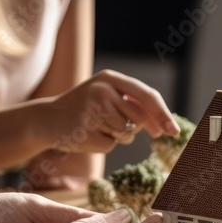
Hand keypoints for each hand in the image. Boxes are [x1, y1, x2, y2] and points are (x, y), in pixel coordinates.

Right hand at [45, 69, 179, 151]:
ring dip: (118, 137)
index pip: (147, 96)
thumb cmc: (84, 109)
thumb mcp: (107, 96)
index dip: (163, 115)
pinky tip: (88, 135)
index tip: (174, 131)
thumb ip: (134, 104)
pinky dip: (103, 145)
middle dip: (141, 129)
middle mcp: (102, 89)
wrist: (47, 119)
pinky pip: (110, 145)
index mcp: (110, 78)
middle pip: (139, 118)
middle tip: (132, 130)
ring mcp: (92, 109)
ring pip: (126, 134)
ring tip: (98, 127)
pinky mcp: (85, 129)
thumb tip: (165, 125)